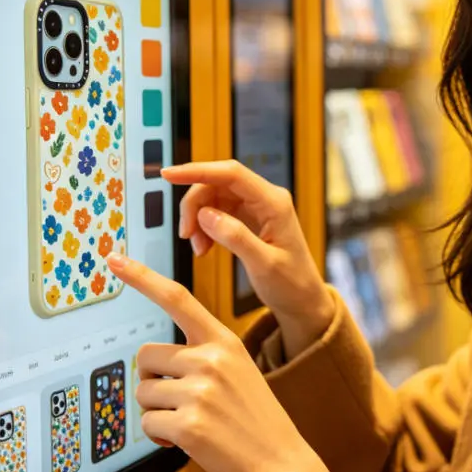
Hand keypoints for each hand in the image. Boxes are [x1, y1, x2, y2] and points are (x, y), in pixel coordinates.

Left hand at [107, 252, 333, 471]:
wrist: (283, 462)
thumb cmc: (258, 420)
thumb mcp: (239, 371)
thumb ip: (203, 356)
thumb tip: (155, 360)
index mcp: (224, 341)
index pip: (177, 298)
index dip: (142, 277)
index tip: (116, 260)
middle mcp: (211, 360)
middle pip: (145, 355)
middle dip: (152, 380)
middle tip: (176, 399)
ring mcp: (200, 391)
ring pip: (143, 392)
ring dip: (157, 411)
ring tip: (188, 421)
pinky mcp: (188, 424)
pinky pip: (148, 424)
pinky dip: (160, 438)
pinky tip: (186, 441)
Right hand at [163, 161, 333, 357]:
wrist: (302, 300)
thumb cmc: (291, 283)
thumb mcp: (264, 265)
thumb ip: (236, 237)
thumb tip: (206, 214)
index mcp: (274, 203)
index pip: (231, 174)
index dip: (198, 170)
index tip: (169, 174)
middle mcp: (266, 199)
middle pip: (217, 183)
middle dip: (195, 205)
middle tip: (186, 234)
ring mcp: (256, 207)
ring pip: (214, 197)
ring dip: (198, 219)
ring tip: (198, 247)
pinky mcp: (248, 218)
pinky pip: (217, 212)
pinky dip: (204, 228)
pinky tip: (204, 247)